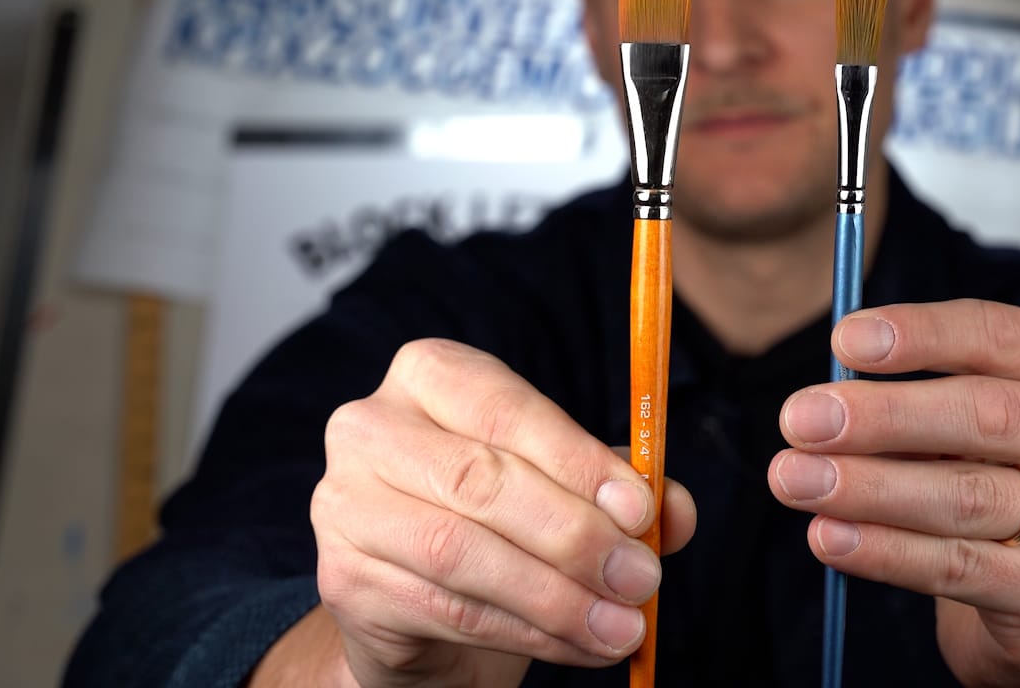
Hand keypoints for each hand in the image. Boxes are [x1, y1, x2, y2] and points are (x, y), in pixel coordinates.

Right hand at [305, 338, 697, 686]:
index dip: (576, 459)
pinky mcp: (344, 581)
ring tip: (621, 625)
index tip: (642, 509)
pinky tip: (579, 645)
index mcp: (429, 375)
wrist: (421, 607)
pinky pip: (448, 610)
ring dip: (557, 597)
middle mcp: (370, 428)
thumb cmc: (499, 522)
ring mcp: (345, 505)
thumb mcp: (565, 489)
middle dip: (574, 536)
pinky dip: (528, 632)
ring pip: (462, 552)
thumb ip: (621, 487)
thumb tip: (675, 509)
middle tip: (639, 578)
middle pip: (479, 480)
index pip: (504, 408)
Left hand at [766, 301, 1019, 686]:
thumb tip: (826, 395)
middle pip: (986, 415)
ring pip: (967, 496)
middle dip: (883, 416)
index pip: (1000, 335)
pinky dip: (884, 550)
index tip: (844, 340)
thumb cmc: (995, 477)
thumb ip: (914, 395)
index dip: (922, 334)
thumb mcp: (968, 422)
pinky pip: (960, 566)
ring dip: (868, 487)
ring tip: (795, 479)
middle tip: (800, 419)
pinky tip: (829, 537)